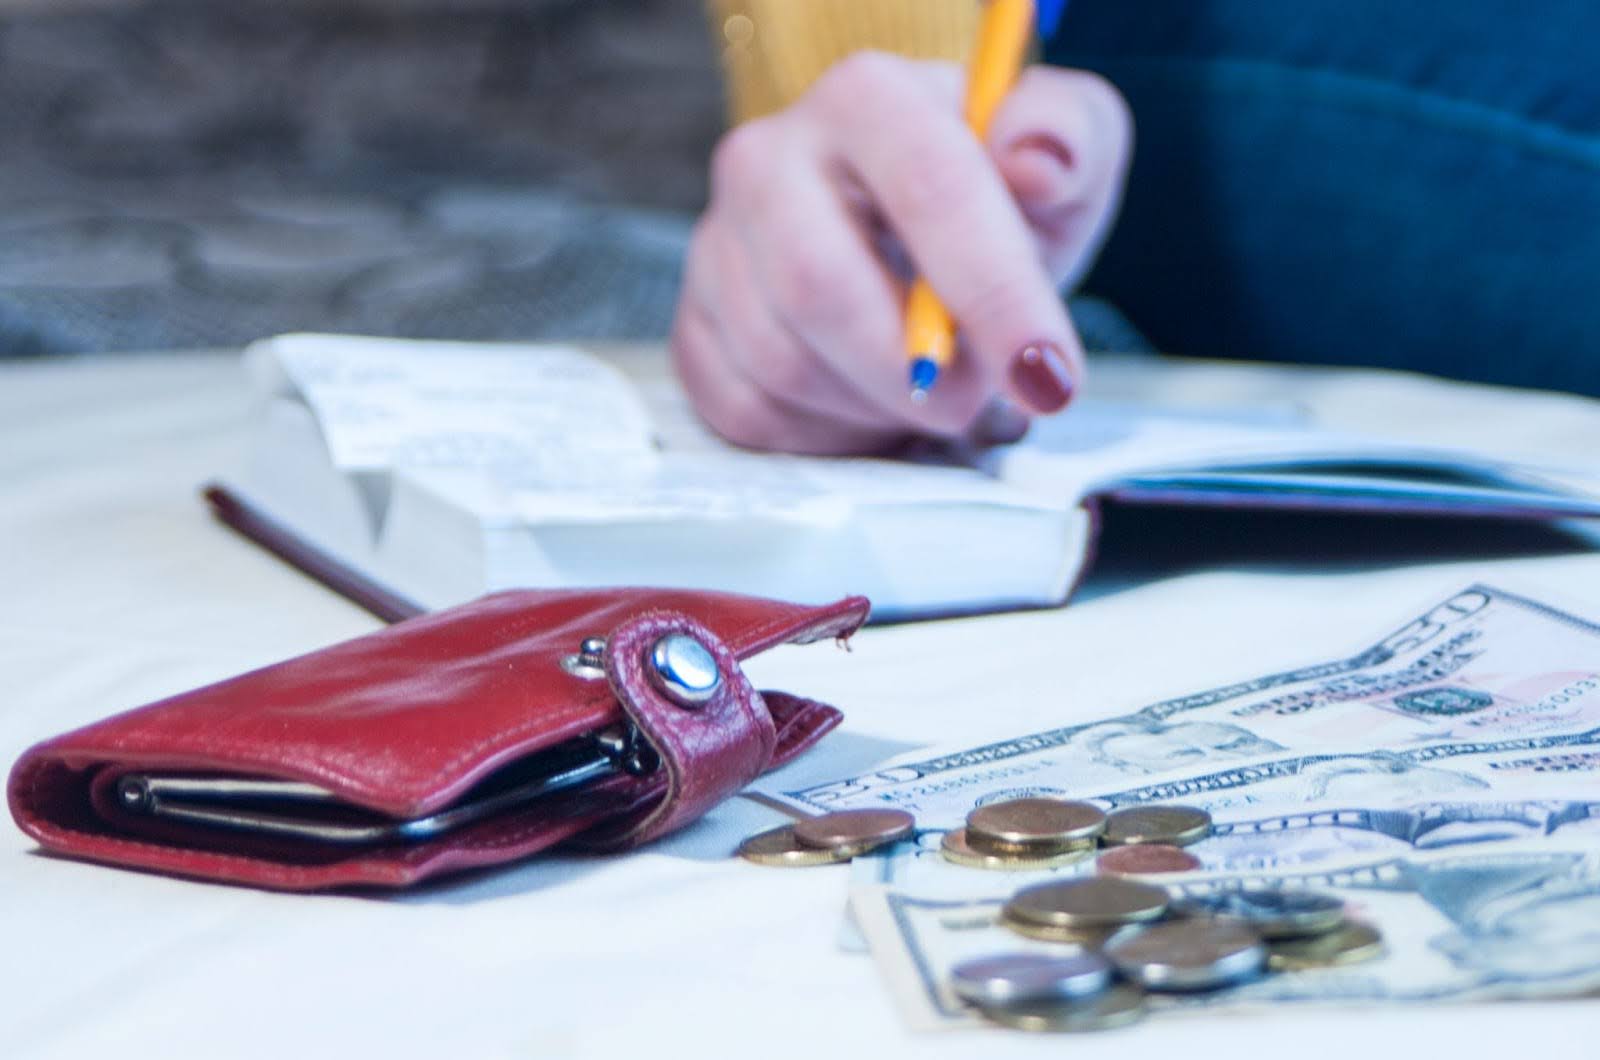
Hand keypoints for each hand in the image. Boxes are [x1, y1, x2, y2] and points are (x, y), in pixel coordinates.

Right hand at [671, 52, 1131, 454]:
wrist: (917, 243)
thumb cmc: (998, 205)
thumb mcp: (1065, 154)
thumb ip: (1070, 138)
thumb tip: (1037, 163)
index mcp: (867, 99)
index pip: (928, 189)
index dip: (993, 293)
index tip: (1047, 373)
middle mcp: (767, 160)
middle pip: (819, 286)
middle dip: (912, 371)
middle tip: (978, 402)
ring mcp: (717, 247)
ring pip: (781, 363)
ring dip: (874, 409)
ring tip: (929, 394)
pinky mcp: (694, 326)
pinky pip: (745, 411)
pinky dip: (824, 436)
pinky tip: (868, 408)